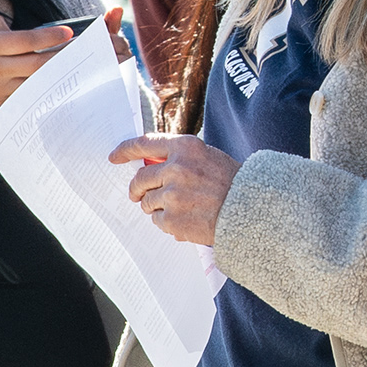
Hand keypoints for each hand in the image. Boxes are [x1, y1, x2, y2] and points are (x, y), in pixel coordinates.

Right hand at [0, 15, 79, 112]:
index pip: (25, 41)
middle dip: (62, 57)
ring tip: (76, 67)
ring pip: (34, 83)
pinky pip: (25, 95)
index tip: (68, 32)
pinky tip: (57, 83)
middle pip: (36, 65)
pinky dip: (41, 88)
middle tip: (82, 50)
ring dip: (56, 76)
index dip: (49, 37)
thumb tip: (24, 32)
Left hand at [110, 135, 236, 246]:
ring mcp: (173, 195)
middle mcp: (176, 168)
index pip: (144, 143)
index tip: (114, 157)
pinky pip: (158, 221)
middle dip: (137, 189)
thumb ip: (180, 158)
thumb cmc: (232, 183)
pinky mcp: (172, 218)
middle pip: (140, 179)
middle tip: (138, 195)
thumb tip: (150, 166)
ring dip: (157, 207)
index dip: (126, 150)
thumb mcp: (208, 157)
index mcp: (186, 147)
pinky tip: (186, 220)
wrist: (252, 211)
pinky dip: (168, 223)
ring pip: (148, 202)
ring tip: (179, 209)